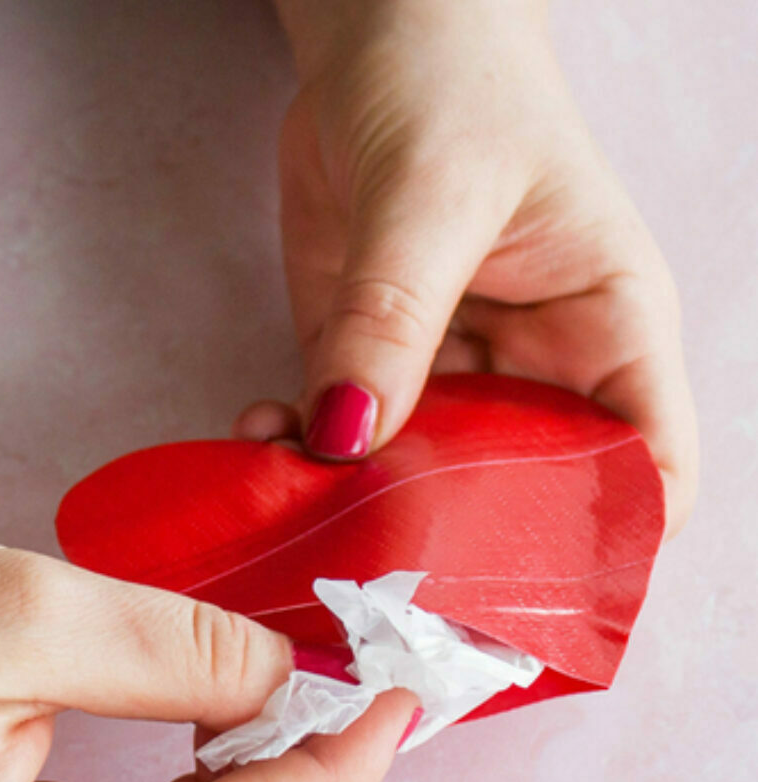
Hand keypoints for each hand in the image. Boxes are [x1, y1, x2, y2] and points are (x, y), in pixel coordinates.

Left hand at [245, 0, 696, 536]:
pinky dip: (303, 453)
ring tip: (298, 511)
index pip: (642, 467)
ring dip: (357, 503)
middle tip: (378, 580)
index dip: (603, 545)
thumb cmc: (456, 85)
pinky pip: (341, 433)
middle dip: (451, 545)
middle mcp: (535, 370)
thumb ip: (392, 320)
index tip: (521, 602)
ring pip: (417, 477)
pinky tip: (261, 446)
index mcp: (607, 335)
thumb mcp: (434, 195)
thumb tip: (347, 438)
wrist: (381, 35)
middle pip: (516, 496)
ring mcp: (448, 373)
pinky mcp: (370, 361)